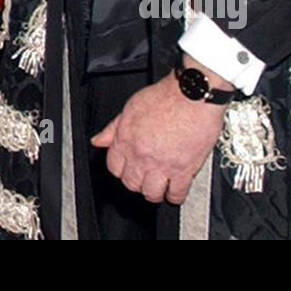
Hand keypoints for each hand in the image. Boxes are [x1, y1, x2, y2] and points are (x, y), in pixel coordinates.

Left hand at [89, 68, 226, 204]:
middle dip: (137, 182)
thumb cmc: (166, 96)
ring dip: (155, 192)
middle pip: (131, 183)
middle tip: (145, 176)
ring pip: (151, 193)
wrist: (192, 95)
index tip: (129, 168)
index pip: (114, 167)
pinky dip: (176, 195)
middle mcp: (141, 155)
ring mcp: (161, 164)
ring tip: (160, 185)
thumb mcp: (131, 107)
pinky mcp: (183, 170)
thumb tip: (98, 141)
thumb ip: (113, 128)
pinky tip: (176, 190)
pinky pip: (176, 194)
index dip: (121, 169)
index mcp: (126, 139)